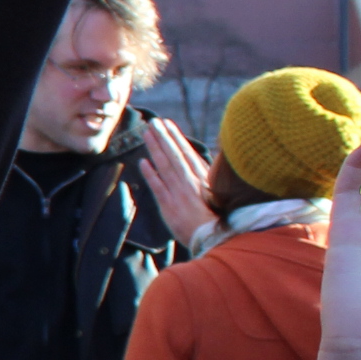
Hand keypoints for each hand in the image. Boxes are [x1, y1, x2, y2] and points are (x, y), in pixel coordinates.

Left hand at [134, 114, 214, 245]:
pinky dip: (151, 173)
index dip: (175, 137)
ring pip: (166, 165)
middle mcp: (191, 182)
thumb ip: (207, 180)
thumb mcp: (217, 195)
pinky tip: (143, 162)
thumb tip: (200, 167)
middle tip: (153, 121)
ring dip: (156, 148)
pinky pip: (158, 186)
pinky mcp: (170, 206)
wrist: (214, 238)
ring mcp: (179, 192)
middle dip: (164, 136)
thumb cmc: (218, 219)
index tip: (167, 124)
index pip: (186, 153)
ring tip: (147, 133)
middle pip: (175, 154)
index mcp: (203, 178)